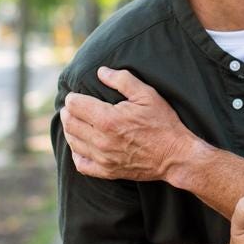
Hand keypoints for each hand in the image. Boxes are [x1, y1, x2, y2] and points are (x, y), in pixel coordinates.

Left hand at [61, 66, 202, 183]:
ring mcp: (103, 157)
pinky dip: (76, 153)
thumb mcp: (147, 95)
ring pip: (73, 142)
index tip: (77, 94)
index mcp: (108, 119)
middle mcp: (101, 139)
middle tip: (74, 106)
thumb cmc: (163, 123)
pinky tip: (81, 145)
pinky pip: (81, 164)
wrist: (175, 156)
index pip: (75, 105)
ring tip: (75, 122)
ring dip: (70, 130)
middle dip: (68, 111)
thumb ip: (123, 80)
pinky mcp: (107, 171)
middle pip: (70, 123)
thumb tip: (101, 72)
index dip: (73, 97)